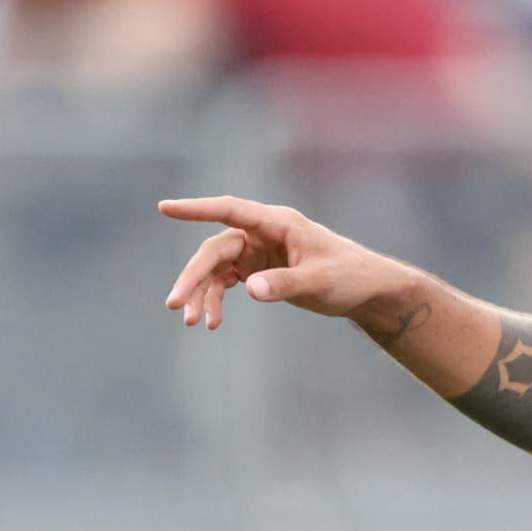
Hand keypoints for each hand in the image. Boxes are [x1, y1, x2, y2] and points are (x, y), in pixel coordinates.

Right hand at [160, 196, 397, 329]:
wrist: (367, 291)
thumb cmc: (349, 277)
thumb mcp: (320, 281)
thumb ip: (286, 284)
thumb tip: (251, 288)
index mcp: (278, 223)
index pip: (230, 210)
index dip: (197, 209)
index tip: (165, 208)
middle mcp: (263, 233)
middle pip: (215, 249)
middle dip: (193, 277)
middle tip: (175, 304)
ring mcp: (259, 251)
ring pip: (216, 268)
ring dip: (201, 293)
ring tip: (193, 322)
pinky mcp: (259, 270)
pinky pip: (226, 282)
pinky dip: (216, 300)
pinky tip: (213, 322)